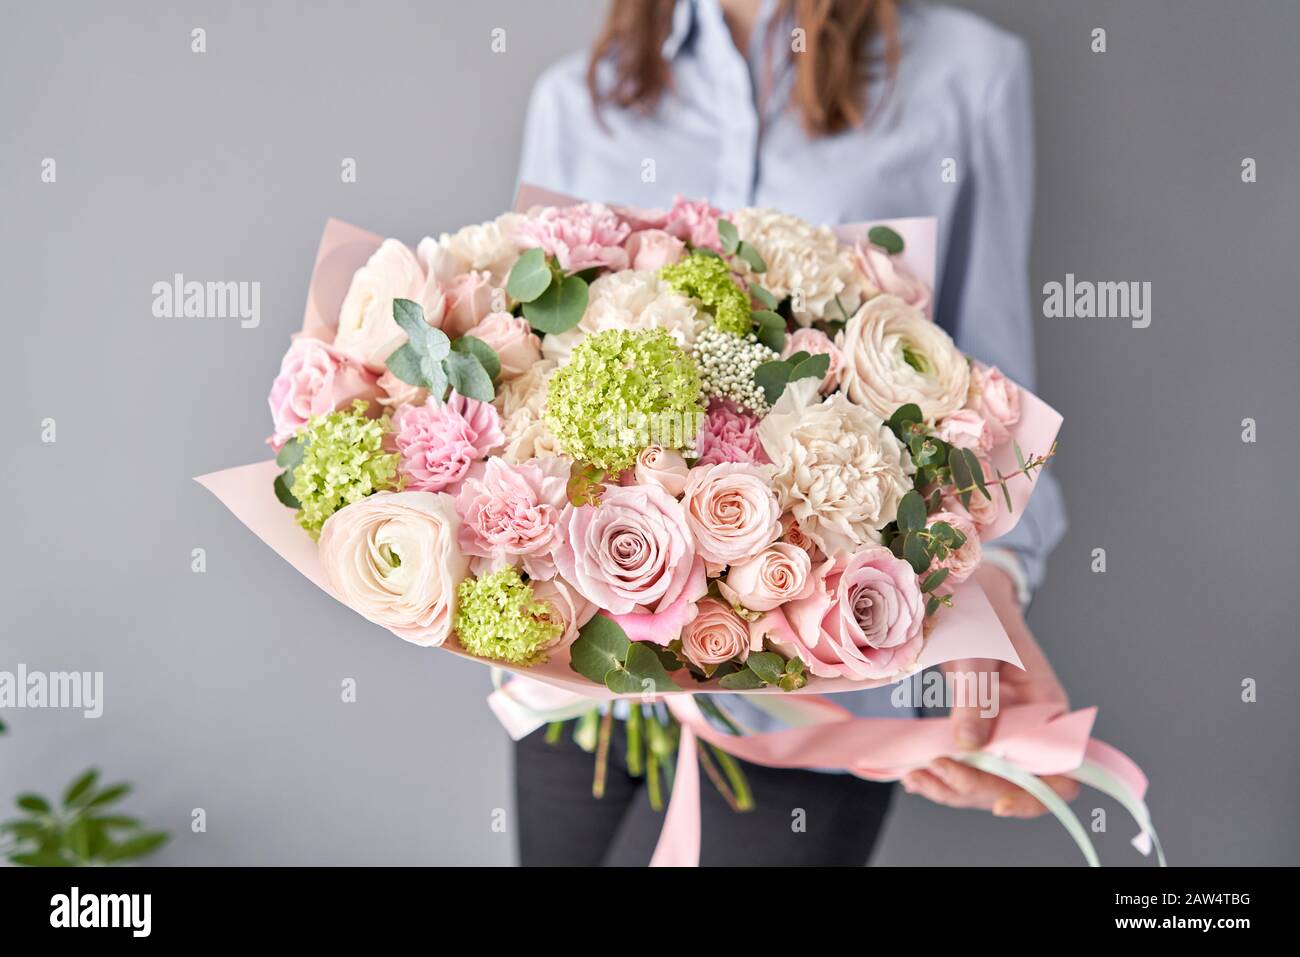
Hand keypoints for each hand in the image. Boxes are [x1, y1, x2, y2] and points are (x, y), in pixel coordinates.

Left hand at [900, 563, 1080, 817]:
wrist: (965, 594)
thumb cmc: (982, 613)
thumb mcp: (977, 650)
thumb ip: (977, 696)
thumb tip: (969, 747)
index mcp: (1047, 708)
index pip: (1062, 771)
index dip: (1037, 795)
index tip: (998, 804)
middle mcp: (1031, 728)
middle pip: (1016, 785)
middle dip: (976, 788)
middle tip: (934, 772)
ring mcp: (1003, 733)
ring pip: (987, 782)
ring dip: (953, 788)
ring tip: (916, 777)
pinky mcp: (977, 732)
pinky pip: (966, 766)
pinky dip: (942, 777)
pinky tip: (915, 775)